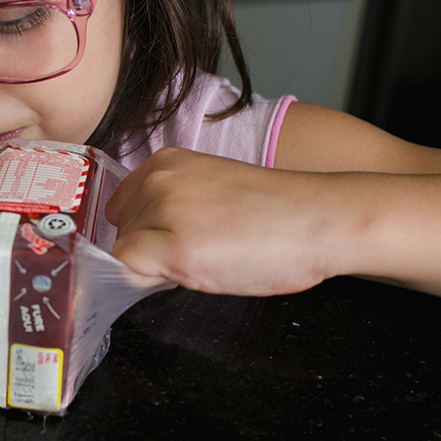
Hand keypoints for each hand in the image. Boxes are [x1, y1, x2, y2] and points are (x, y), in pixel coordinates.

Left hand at [105, 148, 329, 295]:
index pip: (124, 205)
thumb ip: (174, 200)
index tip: (174, 238)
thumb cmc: (277, 211)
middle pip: (122, 229)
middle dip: (152, 247)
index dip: (146, 230)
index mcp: (168, 161)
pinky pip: (130, 269)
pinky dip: (153, 279)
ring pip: (126, 250)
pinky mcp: (174, 247)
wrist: (318, 219)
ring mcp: (164, 211)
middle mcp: (159, 179)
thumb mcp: (212, 188)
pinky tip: (197, 270)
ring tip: (209, 255)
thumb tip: (144, 236)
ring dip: (159, 263)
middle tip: (204, 248)